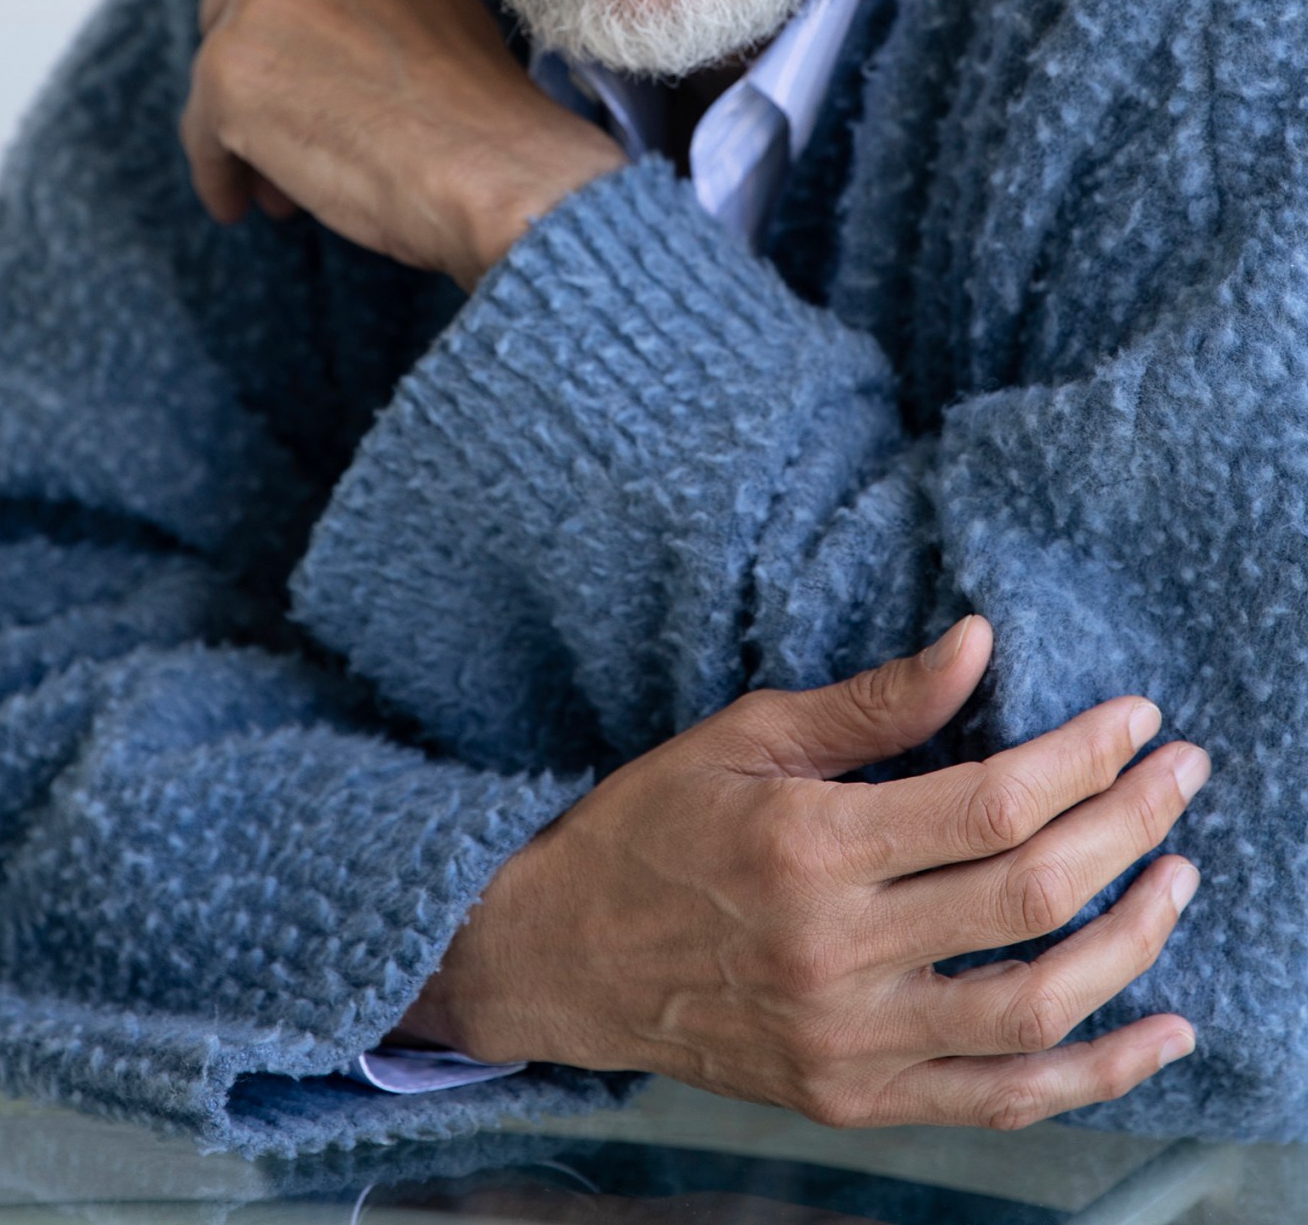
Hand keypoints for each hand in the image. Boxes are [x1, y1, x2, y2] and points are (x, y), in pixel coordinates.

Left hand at [180, 0, 622, 285]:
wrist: (493, 167)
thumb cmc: (484, 116)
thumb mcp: (443, 17)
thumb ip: (378, 6)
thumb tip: (327, 50)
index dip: (302, 37)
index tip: (318, 85)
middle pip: (238, 7)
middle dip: (261, 73)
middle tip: (291, 137)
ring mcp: (259, 2)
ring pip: (217, 73)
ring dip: (241, 129)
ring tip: (278, 190)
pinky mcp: (227, 73)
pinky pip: (202, 133)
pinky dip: (220, 173)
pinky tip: (242, 206)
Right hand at [402, 618, 1206, 1129]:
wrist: (562, 955)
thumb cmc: (653, 824)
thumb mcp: (747, 734)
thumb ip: (874, 702)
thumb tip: (980, 644)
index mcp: (809, 844)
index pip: (990, 805)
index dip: (1083, 759)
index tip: (1138, 722)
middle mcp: (834, 951)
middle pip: (1029, 896)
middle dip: (1128, 828)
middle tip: (1183, 776)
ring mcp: (848, 1040)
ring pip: (1033, 1007)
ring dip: (1130, 942)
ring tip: (1177, 879)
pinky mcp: (853, 1099)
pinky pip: (999, 1101)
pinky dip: (1094, 1074)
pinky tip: (1157, 1031)